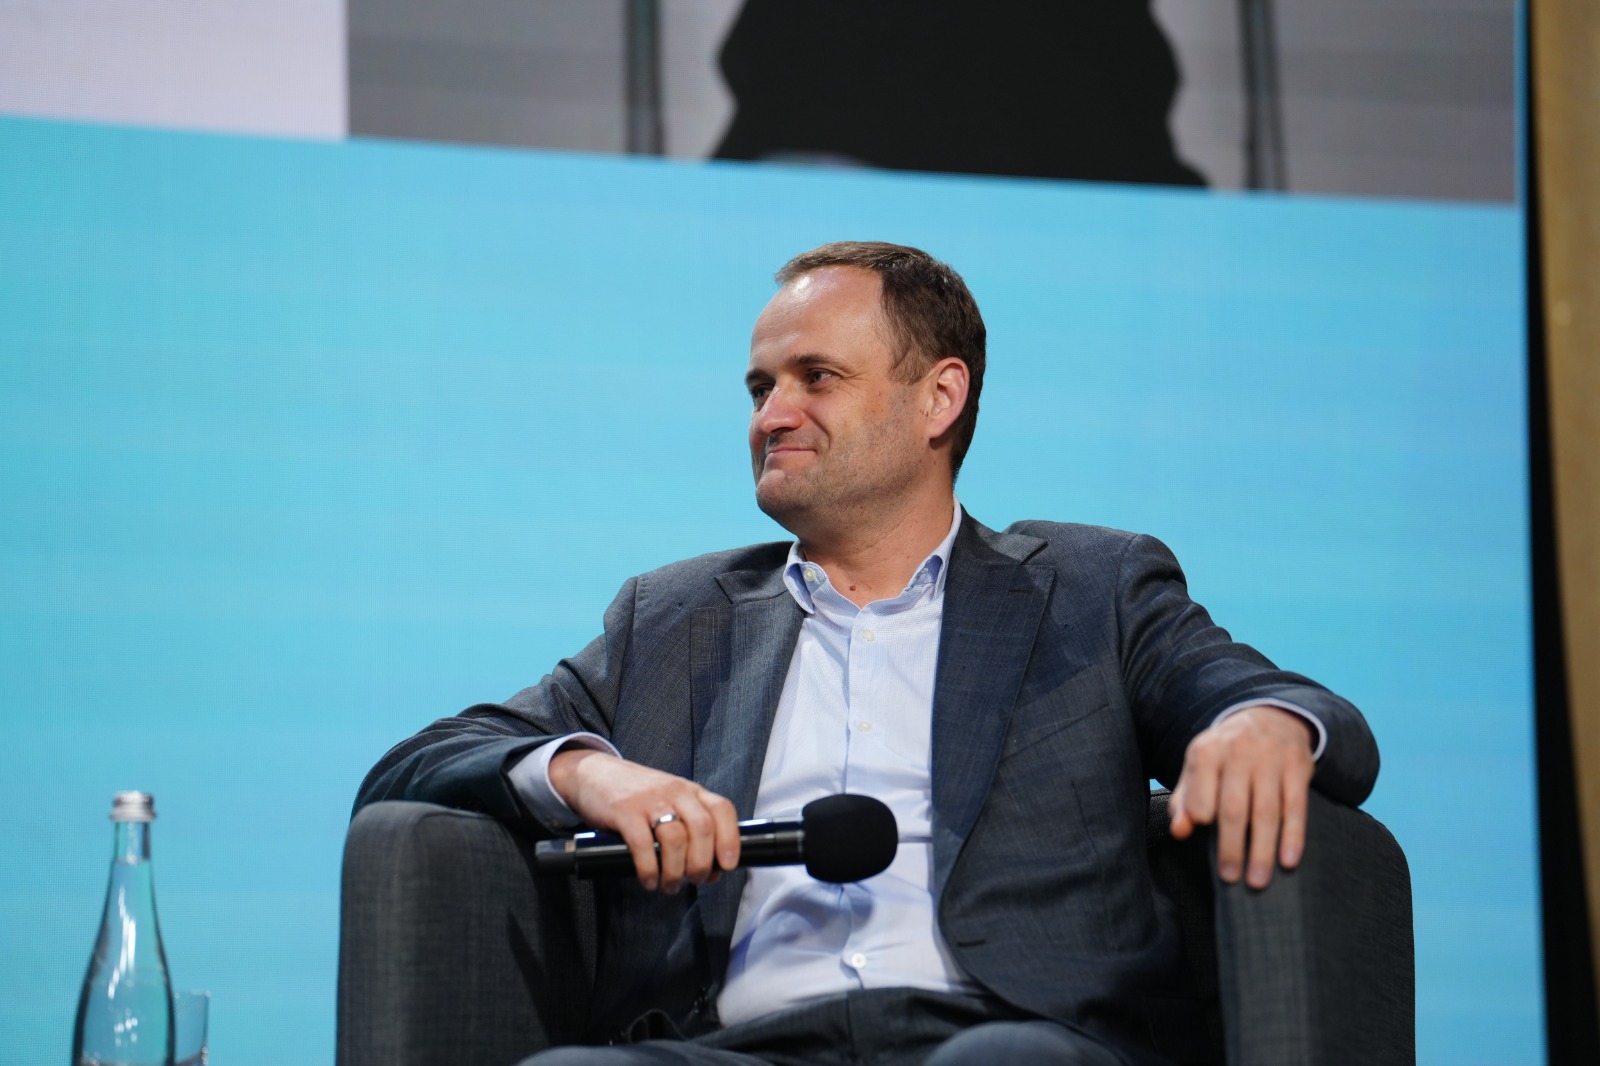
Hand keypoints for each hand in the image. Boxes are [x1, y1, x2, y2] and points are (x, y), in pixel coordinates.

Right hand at [548, 749, 740, 893]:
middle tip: (694, 880)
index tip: (729, 865)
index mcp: (690, 791)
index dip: (731, 839)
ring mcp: (649, 800)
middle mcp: (674, 792)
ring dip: (676, 871)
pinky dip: (649, 868)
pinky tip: (649, 880)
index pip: (722, 809)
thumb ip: (691, 834)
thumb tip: (712, 873)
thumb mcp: (669, 805)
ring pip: (676, 839)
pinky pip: (643, 845)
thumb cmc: (636, 796)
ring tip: (669, 886)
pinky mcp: (624, 811)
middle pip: (702, 828)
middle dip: (703, 862)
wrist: (592, 773)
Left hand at [1168, 705, 1315, 888]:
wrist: (1271, 718)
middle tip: (1230, 877)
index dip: (1200, 812)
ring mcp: (1272, 760)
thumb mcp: (1200, 767)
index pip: (1201, 790)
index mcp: (1207, 750)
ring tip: (1257, 880)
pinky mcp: (1299, 768)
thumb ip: (1186, 799)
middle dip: (1231, 847)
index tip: (1201, 833)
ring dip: (1262, 850)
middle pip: (1234, 808)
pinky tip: (1288, 860)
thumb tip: (1180, 831)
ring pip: (1267, 813)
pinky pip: (1296, 808)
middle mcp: (1239, 752)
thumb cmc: (1226, 753)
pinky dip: (1293, 837)